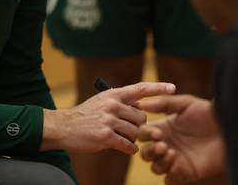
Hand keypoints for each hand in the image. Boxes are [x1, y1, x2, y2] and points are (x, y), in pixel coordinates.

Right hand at [41, 81, 175, 154]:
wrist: (64, 127)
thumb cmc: (86, 115)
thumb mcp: (102, 101)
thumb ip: (121, 101)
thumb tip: (140, 103)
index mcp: (113, 94)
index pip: (140, 88)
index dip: (158, 88)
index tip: (173, 88)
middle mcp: (112, 105)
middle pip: (142, 117)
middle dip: (138, 126)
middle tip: (125, 128)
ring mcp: (109, 120)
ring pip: (135, 132)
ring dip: (131, 138)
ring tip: (119, 137)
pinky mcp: (105, 136)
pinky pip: (128, 145)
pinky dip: (129, 149)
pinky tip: (123, 147)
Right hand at [138, 95, 225, 183]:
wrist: (229, 130)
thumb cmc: (209, 114)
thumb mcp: (186, 104)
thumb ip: (164, 103)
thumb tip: (141, 103)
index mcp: (163, 128)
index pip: (143, 133)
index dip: (146, 134)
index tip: (157, 132)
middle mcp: (166, 144)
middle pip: (145, 153)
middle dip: (150, 150)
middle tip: (163, 145)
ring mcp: (175, 160)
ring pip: (155, 167)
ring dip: (159, 162)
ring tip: (172, 153)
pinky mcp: (186, 172)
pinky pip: (169, 179)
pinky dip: (169, 174)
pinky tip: (177, 164)